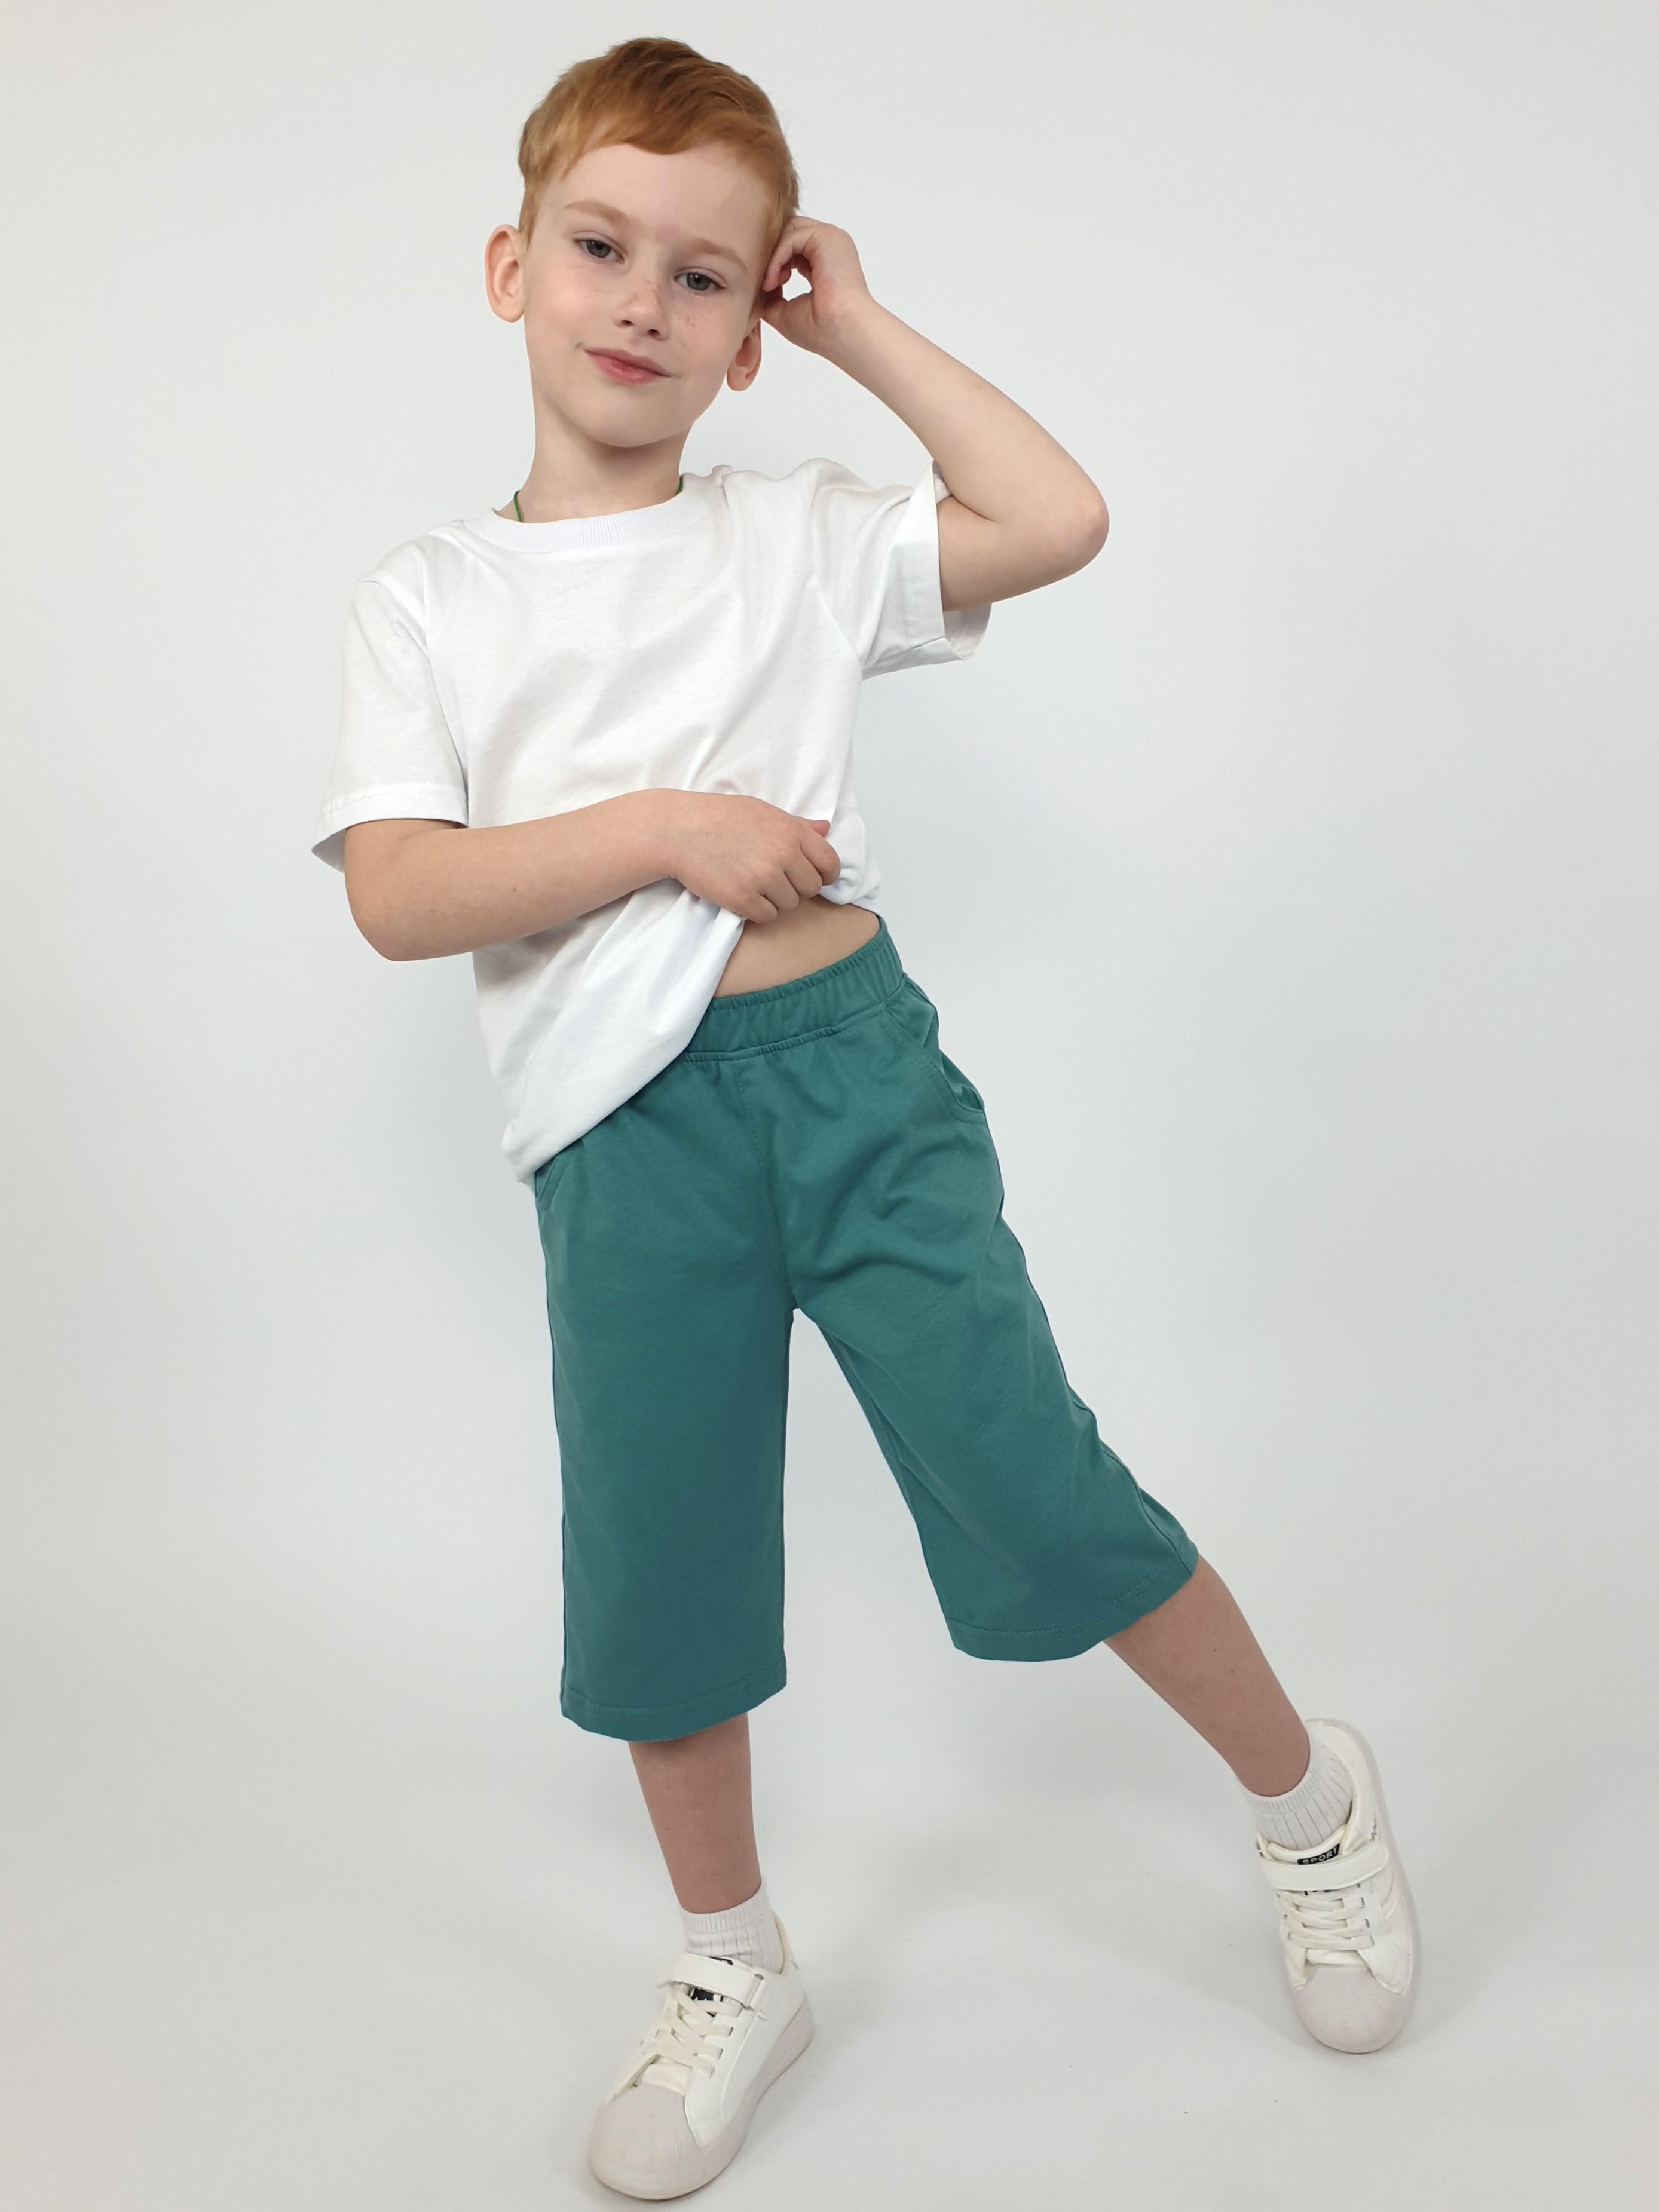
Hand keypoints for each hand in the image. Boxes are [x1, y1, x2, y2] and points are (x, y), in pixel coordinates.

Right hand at [664, 793, 840, 922]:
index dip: (826, 874)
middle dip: (796, 887)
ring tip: (752, 882)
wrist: (678, 831)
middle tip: (772, 878)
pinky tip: (741, 892)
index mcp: (790, 831)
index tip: (816, 877)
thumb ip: (797, 825)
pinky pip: (767, 916)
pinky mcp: (743, 899)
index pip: (829, 862)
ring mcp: (763, 878)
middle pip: (811, 888)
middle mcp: (782, 854)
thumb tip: (826, 829)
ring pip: (789, 904)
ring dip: (775, 899)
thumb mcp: (762, 811)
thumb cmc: (720, 817)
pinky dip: (756, 910)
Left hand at [757, 216, 873, 355]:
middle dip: (770, 253)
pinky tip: (773, 280)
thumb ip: (769, 293)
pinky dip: (776, 258)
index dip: (773, 261)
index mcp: (824, 260)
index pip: (792, 246)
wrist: (843, 332)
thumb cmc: (820, 330)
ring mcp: (830, 238)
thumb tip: (753, 284)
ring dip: (771, 256)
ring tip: (768, 285)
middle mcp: (829, 246)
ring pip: (788, 230)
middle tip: (764, 282)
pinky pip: (790, 237)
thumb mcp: (784, 311)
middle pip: (788, 231)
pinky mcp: (826, 237)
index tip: (766, 288)